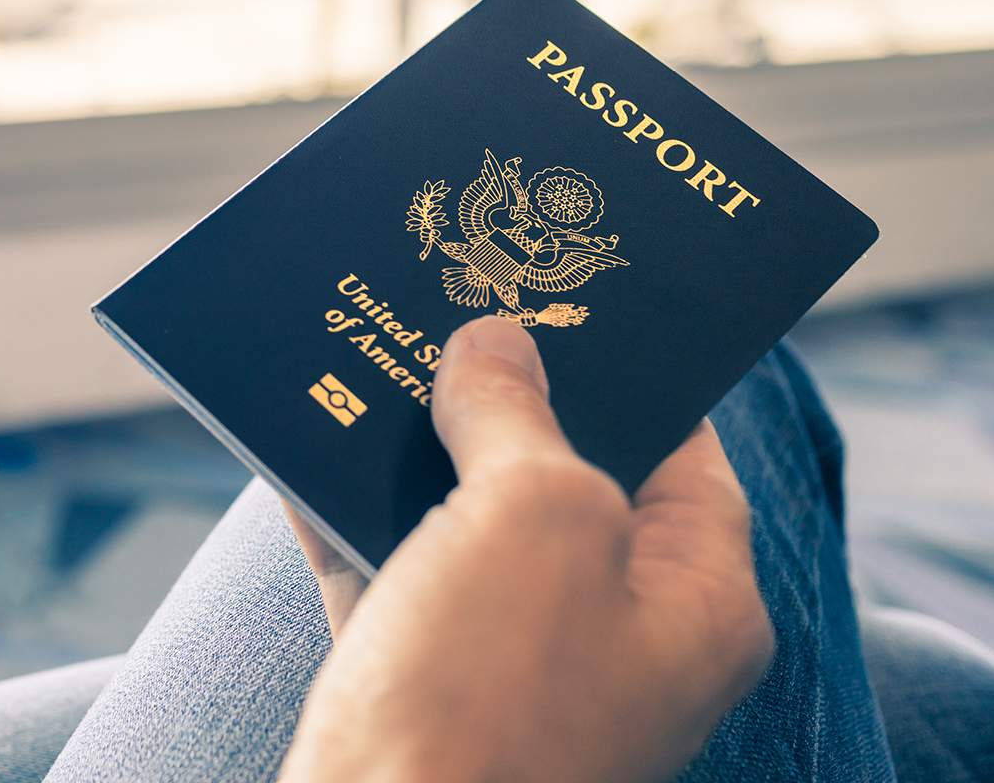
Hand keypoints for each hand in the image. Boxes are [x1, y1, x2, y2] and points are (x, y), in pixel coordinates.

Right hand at [279, 316, 772, 782]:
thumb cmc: (490, 697)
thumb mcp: (533, 514)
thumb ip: (518, 413)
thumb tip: (493, 346)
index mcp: (692, 601)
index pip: (683, 452)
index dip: (623, 367)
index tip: (559, 296)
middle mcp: (614, 636)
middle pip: (560, 480)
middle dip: (495, 396)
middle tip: (445, 308)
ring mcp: (512, 668)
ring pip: (462, 522)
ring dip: (409, 447)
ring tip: (365, 355)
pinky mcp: (418, 688)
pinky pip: (385, 570)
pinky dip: (345, 511)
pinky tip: (301, 445)